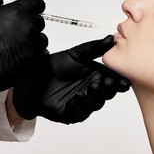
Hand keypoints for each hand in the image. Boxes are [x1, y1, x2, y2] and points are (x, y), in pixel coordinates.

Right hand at [0, 0, 47, 100]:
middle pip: (39, 22)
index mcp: (15, 13)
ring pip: (42, 39)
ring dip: (33, 42)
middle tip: (16, 34)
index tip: (31, 12)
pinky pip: (43, 55)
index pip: (37, 4)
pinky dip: (35, 56)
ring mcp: (32, 46)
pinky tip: (20, 57)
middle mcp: (27, 28)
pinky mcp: (34, 62)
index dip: (34, 8)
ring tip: (15, 47)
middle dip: (30, 26)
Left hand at [12, 35, 130, 123]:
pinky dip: (82, 104)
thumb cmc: (52, 68)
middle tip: (109, 81)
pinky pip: (80, 111)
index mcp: (96, 77)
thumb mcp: (75, 54)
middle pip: (108, 92)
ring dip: (97, 95)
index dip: (119, 80)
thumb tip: (111, 39)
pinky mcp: (71, 113)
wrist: (29, 79)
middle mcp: (91, 91)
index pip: (113, 80)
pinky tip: (81, 95)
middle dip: (110, 88)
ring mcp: (82, 103)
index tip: (124, 78)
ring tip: (95, 85)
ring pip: (96, 103)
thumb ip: (94, 48)